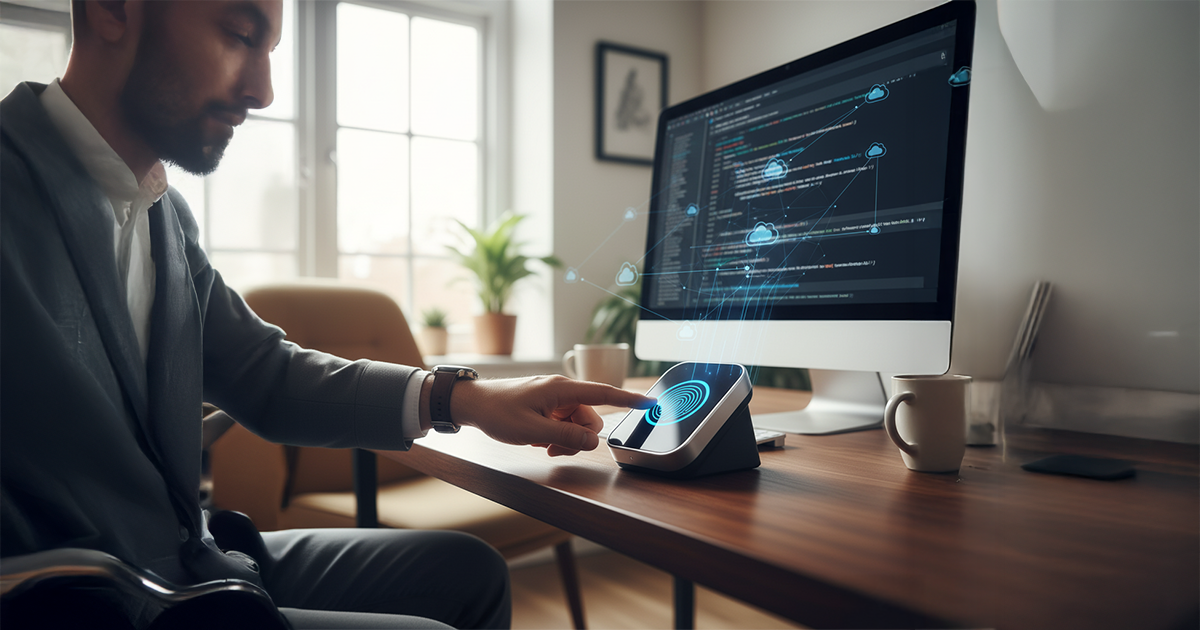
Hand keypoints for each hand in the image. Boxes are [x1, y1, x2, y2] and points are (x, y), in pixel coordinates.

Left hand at [449, 375, 655, 456]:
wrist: (471, 404)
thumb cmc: (497, 412)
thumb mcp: (532, 432)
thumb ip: (566, 438)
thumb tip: (593, 443)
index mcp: (562, 389)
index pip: (604, 393)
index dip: (629, 398)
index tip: (651, 401)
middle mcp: (562, 390)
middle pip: (590, 419)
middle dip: (578, 438)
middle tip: (553, 449)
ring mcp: (554, 398)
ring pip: (577, 425)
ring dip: (565, 440)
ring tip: (542, 445)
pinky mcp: (547, 406)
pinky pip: (563, 424)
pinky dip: (555, 436)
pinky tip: (537, 440)